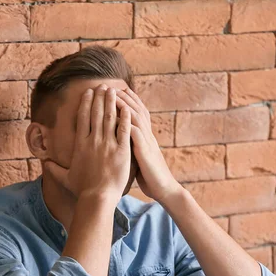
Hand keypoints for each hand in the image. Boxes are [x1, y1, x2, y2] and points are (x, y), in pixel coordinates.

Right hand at [44, 84, 132, 202]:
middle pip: (96, 113)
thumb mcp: (65, 178)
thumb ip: (54, 169)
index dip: (85, 103)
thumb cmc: (82, 190)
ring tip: (114, 90)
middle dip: (99, 97)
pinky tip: (128, 106)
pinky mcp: (122, 151)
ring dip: (111, 102)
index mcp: (80, 145)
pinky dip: (126, 117)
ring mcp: (108, 145)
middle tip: (103, 85)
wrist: (97, 198)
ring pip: (110, 117)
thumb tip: (44, 163)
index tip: (88, 93)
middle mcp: (93, 141)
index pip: (82, 118)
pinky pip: (124, 130)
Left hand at [115, 87, 182, 202]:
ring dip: (124, 105)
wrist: (164, 189)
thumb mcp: (140, 156)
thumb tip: (121, 140)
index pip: (137, 112)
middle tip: (110, 85)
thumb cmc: (150, 175)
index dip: (128, 99)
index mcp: (145, 136)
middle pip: (136, 110)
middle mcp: (147, 135)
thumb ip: (133, 145)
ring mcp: (147, 142)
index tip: (115, 89)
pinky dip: (127, 124)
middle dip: (124, 96)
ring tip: (112, 95)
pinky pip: (136, 134)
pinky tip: (117, 117)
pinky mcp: (145, 152)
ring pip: (136, 118)